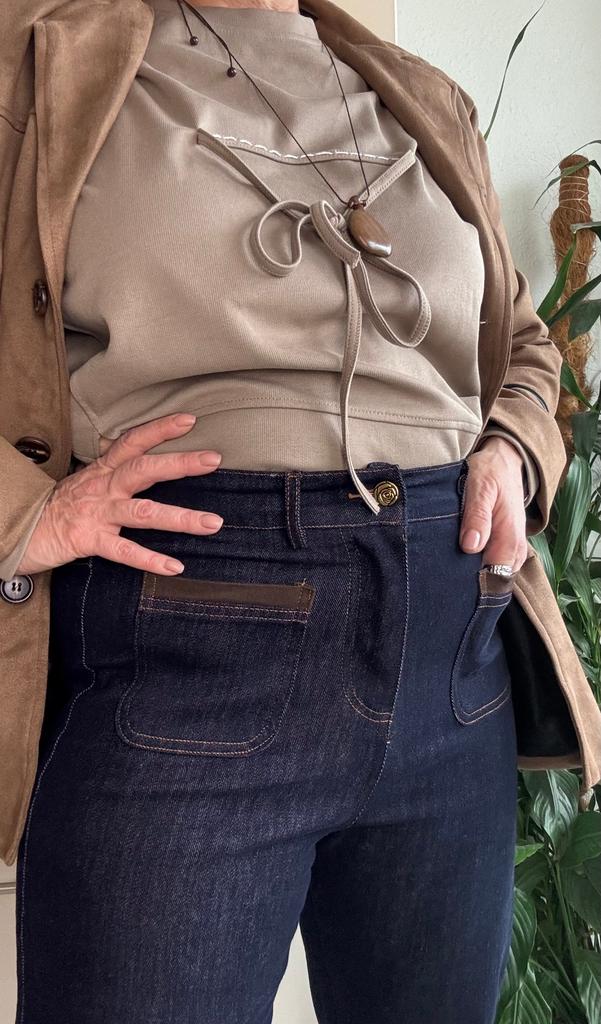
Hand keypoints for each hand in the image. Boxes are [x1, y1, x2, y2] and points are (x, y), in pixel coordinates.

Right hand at [16, 413, 223, 576]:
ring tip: (212, 523)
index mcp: (103, 471)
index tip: (189, 419)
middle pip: (143, 469)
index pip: (132, 441)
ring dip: (180, 518)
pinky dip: (150, 560)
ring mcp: (97, 514)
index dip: (159, 429)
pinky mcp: (88, 540)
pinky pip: (124, 551)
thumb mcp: (89, 482)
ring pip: (143, 512)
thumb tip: (150, 466)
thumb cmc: (62, 507)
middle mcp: (103, 487)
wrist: (20, 530)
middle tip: (213, 459)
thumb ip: (117, 473)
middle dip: (180, 464)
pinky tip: (175, 566)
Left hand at [459, 435, 527, 572]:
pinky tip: (460, 560)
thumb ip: (477, 517)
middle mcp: (515, 550)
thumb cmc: (491, 473)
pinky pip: (493, 566)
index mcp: (510, 538)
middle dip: (470, 580)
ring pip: (492, 575)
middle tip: (444, 572)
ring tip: (449, 566)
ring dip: (472, 573)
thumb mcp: (480, 489)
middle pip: (492, 580)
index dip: (472, 582)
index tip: (450, 578)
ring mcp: (512, 550)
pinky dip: (477, 565)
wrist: (504, 462)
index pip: (494, 577)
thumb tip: (470, 546)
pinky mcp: (506, 547)